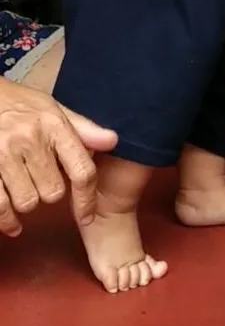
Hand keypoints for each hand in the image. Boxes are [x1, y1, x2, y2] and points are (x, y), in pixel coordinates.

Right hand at [0, 77, 116, 236]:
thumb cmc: (20, 104)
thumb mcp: (53, 108)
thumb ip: (83, 129)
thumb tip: (113, 141)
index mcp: (54, 125)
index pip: (81, 170)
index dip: (87, 199)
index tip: (87, 216)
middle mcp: (31, 139)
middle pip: (53, 192)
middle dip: (50, 192)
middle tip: (42, 177)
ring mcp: (5, 154)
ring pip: (28, 202)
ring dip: (28, 201)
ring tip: (24, 184)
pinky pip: (0, 207)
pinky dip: (7, 220)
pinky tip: (12, 222)